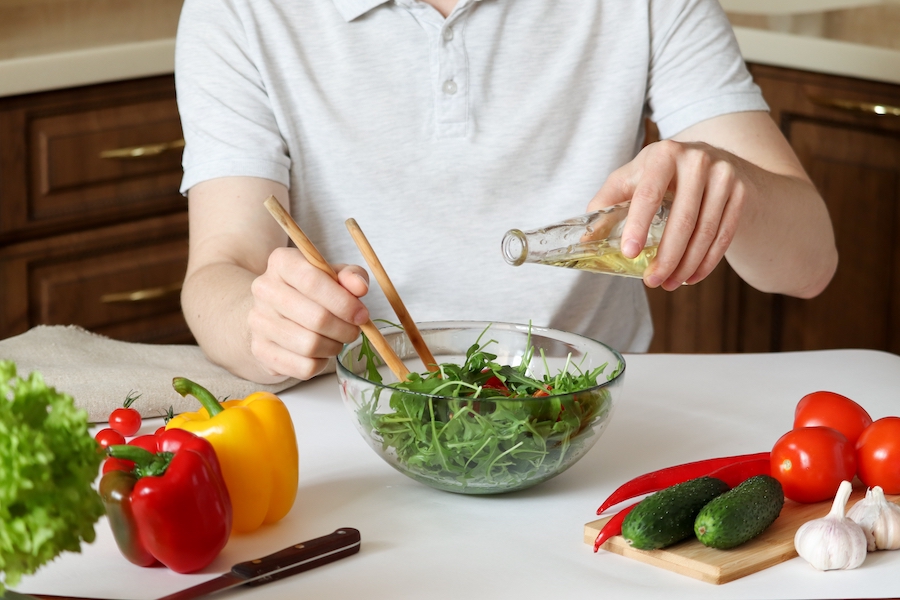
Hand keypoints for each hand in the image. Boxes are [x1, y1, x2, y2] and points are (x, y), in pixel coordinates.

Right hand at [247, 247, 370, 379]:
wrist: (275, 312)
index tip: (362, 314)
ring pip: (310, 345)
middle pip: (316, 318)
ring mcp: (258, 322)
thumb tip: (359, 287)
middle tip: (354, 330)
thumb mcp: (334, 275)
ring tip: (338, 340)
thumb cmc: (311, 291)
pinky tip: (320, 352)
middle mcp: (264, 290)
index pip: (313, 281)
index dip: (343, 302)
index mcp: (281, 263)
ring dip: (334, 346)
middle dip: (345, 329)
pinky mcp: (260, 350)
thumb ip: (351, 276)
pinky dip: (321, 363)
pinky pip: (303, 367)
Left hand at [588, 139, 748, 290]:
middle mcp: (696, 160)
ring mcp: (723, 174)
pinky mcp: (740, 191)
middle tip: (651, 281)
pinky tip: (691, 277)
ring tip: (669, 283)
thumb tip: (585, 241)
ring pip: (705, 232)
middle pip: (682, 220)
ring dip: (686, 265)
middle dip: (666, 258)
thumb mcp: (631, 179)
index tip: (629, 253)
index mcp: (663, 154)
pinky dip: (707, 261)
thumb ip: (606, 205)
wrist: (710, 158)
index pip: (649, 195)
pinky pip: (724, 235)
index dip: (638, 226)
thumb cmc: (660, 174)